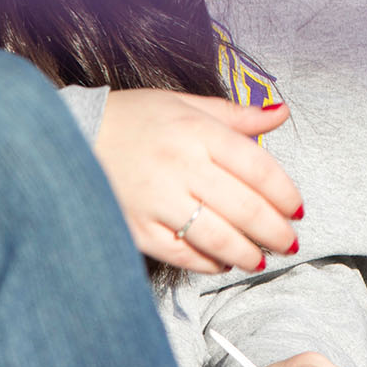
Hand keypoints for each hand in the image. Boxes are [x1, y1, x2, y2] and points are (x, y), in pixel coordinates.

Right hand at [93, 90, 301, 273]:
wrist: (69, 136)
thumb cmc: (134, 119)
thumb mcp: (184, 104)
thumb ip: (236, 114)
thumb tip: (281, 112)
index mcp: (198, 132)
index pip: (258, 168)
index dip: (285, 194)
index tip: (297, 209)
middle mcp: (181, 166)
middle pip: (245, 208)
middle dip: (275, 231)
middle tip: (289, 242)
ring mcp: (158, 200)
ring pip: (218, 237)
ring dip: (248, 253)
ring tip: (262, 258)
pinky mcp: (137, 228)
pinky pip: (183, 254)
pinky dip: (209, 263)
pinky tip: (223, 262)